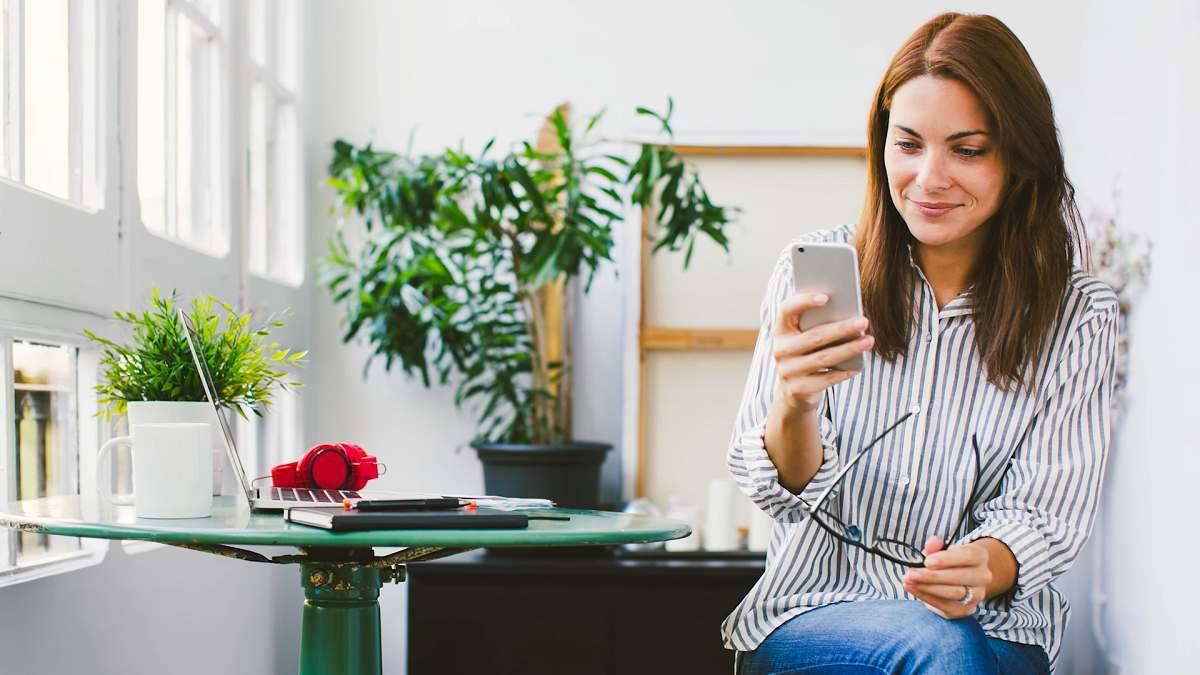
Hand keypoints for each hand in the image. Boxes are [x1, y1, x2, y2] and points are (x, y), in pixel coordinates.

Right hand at [773, 292, 872, 412]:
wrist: (792, 391)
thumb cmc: (806, 355)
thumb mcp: (805, 338)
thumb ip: (818, 324)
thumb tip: (849, 313)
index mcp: (781, 330)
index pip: (787, 309)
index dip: (803, 301)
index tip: (826, 297)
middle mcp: (780, 350)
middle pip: (814, 336)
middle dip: (841, 328)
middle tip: (863, 321)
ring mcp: (787, 371)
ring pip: (822, 358)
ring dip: (848, 349)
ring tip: (868, 341)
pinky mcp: (797, 389)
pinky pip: (824, 380)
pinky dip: (842, 373)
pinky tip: (857, 367)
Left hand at [902, 536, 991, 618]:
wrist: (962, 580)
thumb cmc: (949, 561)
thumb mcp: (942, 549)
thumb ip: (935, 546)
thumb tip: (932, 542)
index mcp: (979, 556)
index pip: (967, 556)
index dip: (947, 559)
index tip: (927, 561)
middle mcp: (983, 576)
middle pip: (960, 577)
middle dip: (932, 576)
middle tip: (911, 574)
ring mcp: (977, 595)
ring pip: (953, 593)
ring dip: (927, 587)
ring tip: (908, 581)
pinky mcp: (965, 609)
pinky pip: (945, 605)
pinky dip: (926, 597)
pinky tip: (912, 589)